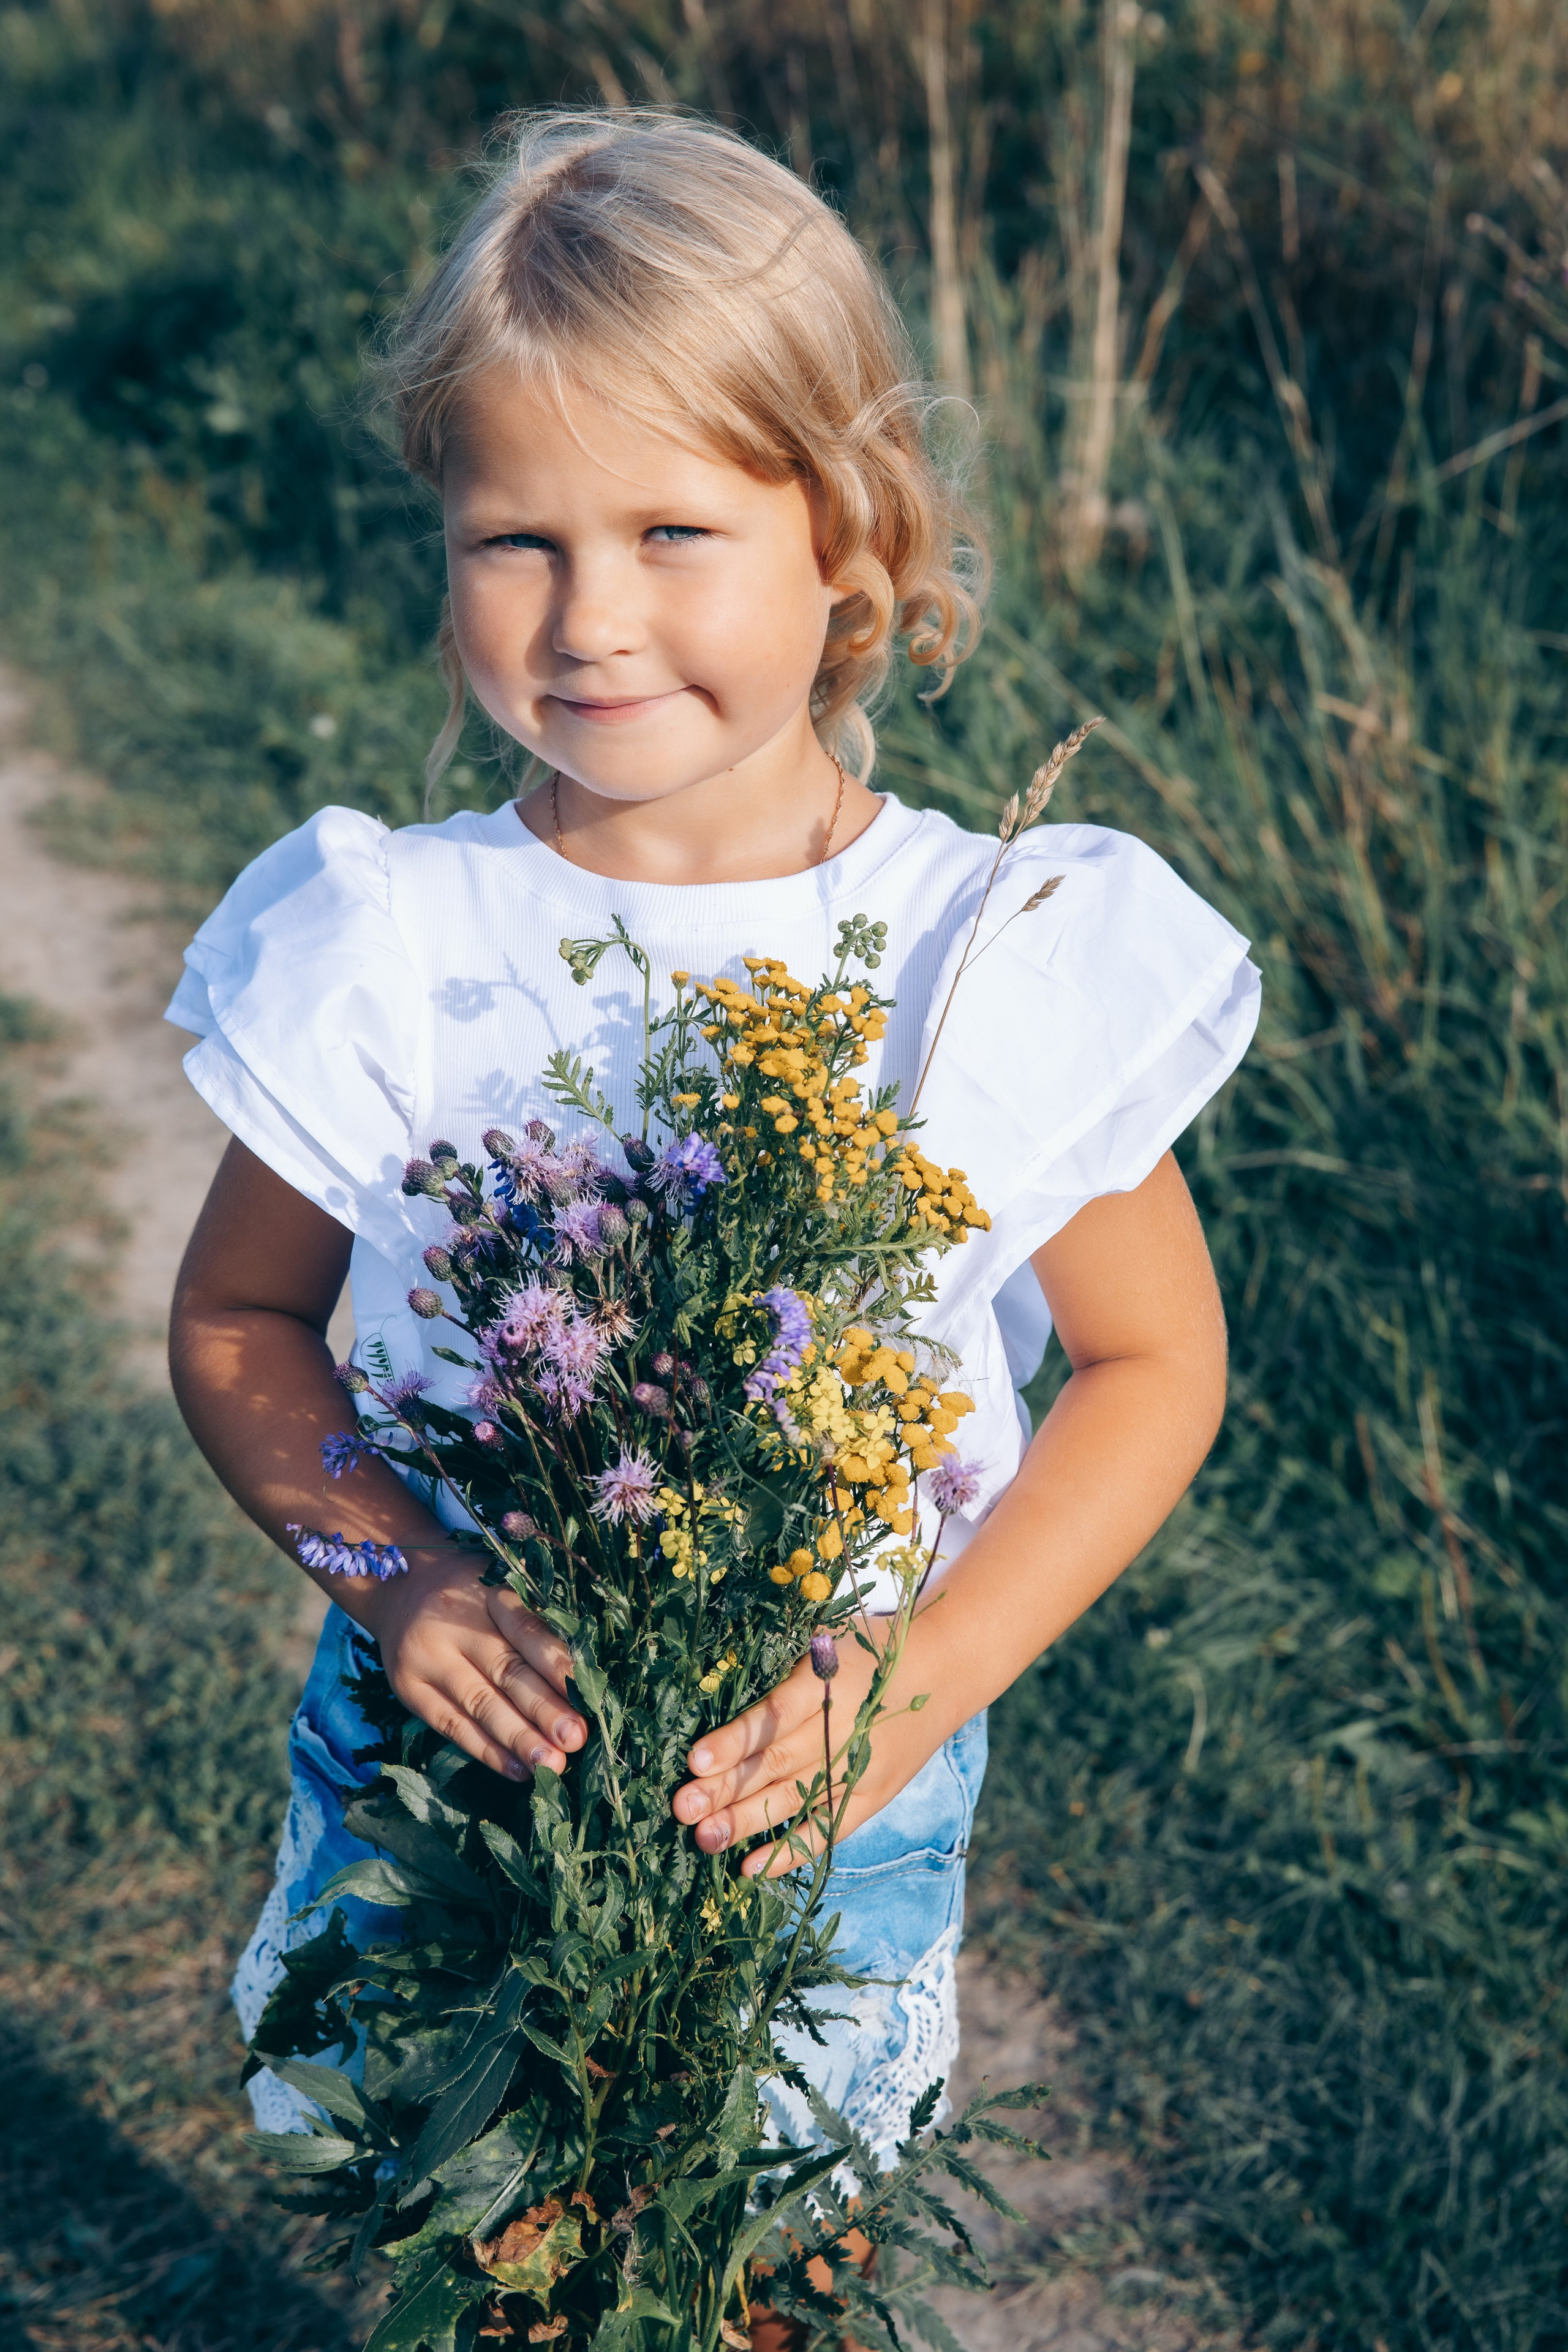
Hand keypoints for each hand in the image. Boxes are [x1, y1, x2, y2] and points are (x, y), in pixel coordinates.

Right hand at [361, 1557, 587, 1780]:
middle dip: (544, 1709)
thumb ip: (533, 1624)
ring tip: (552, 1764)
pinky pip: (452, 1726)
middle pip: (505, 1670)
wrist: (398, 1589)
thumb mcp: (499, 1587)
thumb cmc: (469, 1592)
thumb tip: (580, 1681)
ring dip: (519, 1738)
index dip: (555, 1662)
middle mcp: (453, 1624)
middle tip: (575, 1738)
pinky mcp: (410, 1690)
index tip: (585, 1692)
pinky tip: (518, 1769)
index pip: (525, 1628)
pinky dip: (487, 1751)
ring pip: (479, 1704)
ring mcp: (427, 1659)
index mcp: (486, 1592)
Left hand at [671, 1618, 946, 1876]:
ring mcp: (858, 1769)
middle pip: (775, 1766)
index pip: (772, 1718)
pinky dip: (791, 1849)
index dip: (733, 1741)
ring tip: (703, 1838)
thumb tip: (711, 1685)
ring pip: (794, 1801)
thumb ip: (781, 1668)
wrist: (943, 1670)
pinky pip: (827, 1828)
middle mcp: (840, 1731)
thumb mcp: (826, 1641)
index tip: (695, 1760)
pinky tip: (750, 1867)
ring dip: (746, 1822)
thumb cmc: (868, 1649)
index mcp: (825, 1686)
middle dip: (725, 1789)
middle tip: (681, 1807)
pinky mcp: (872, 1795)